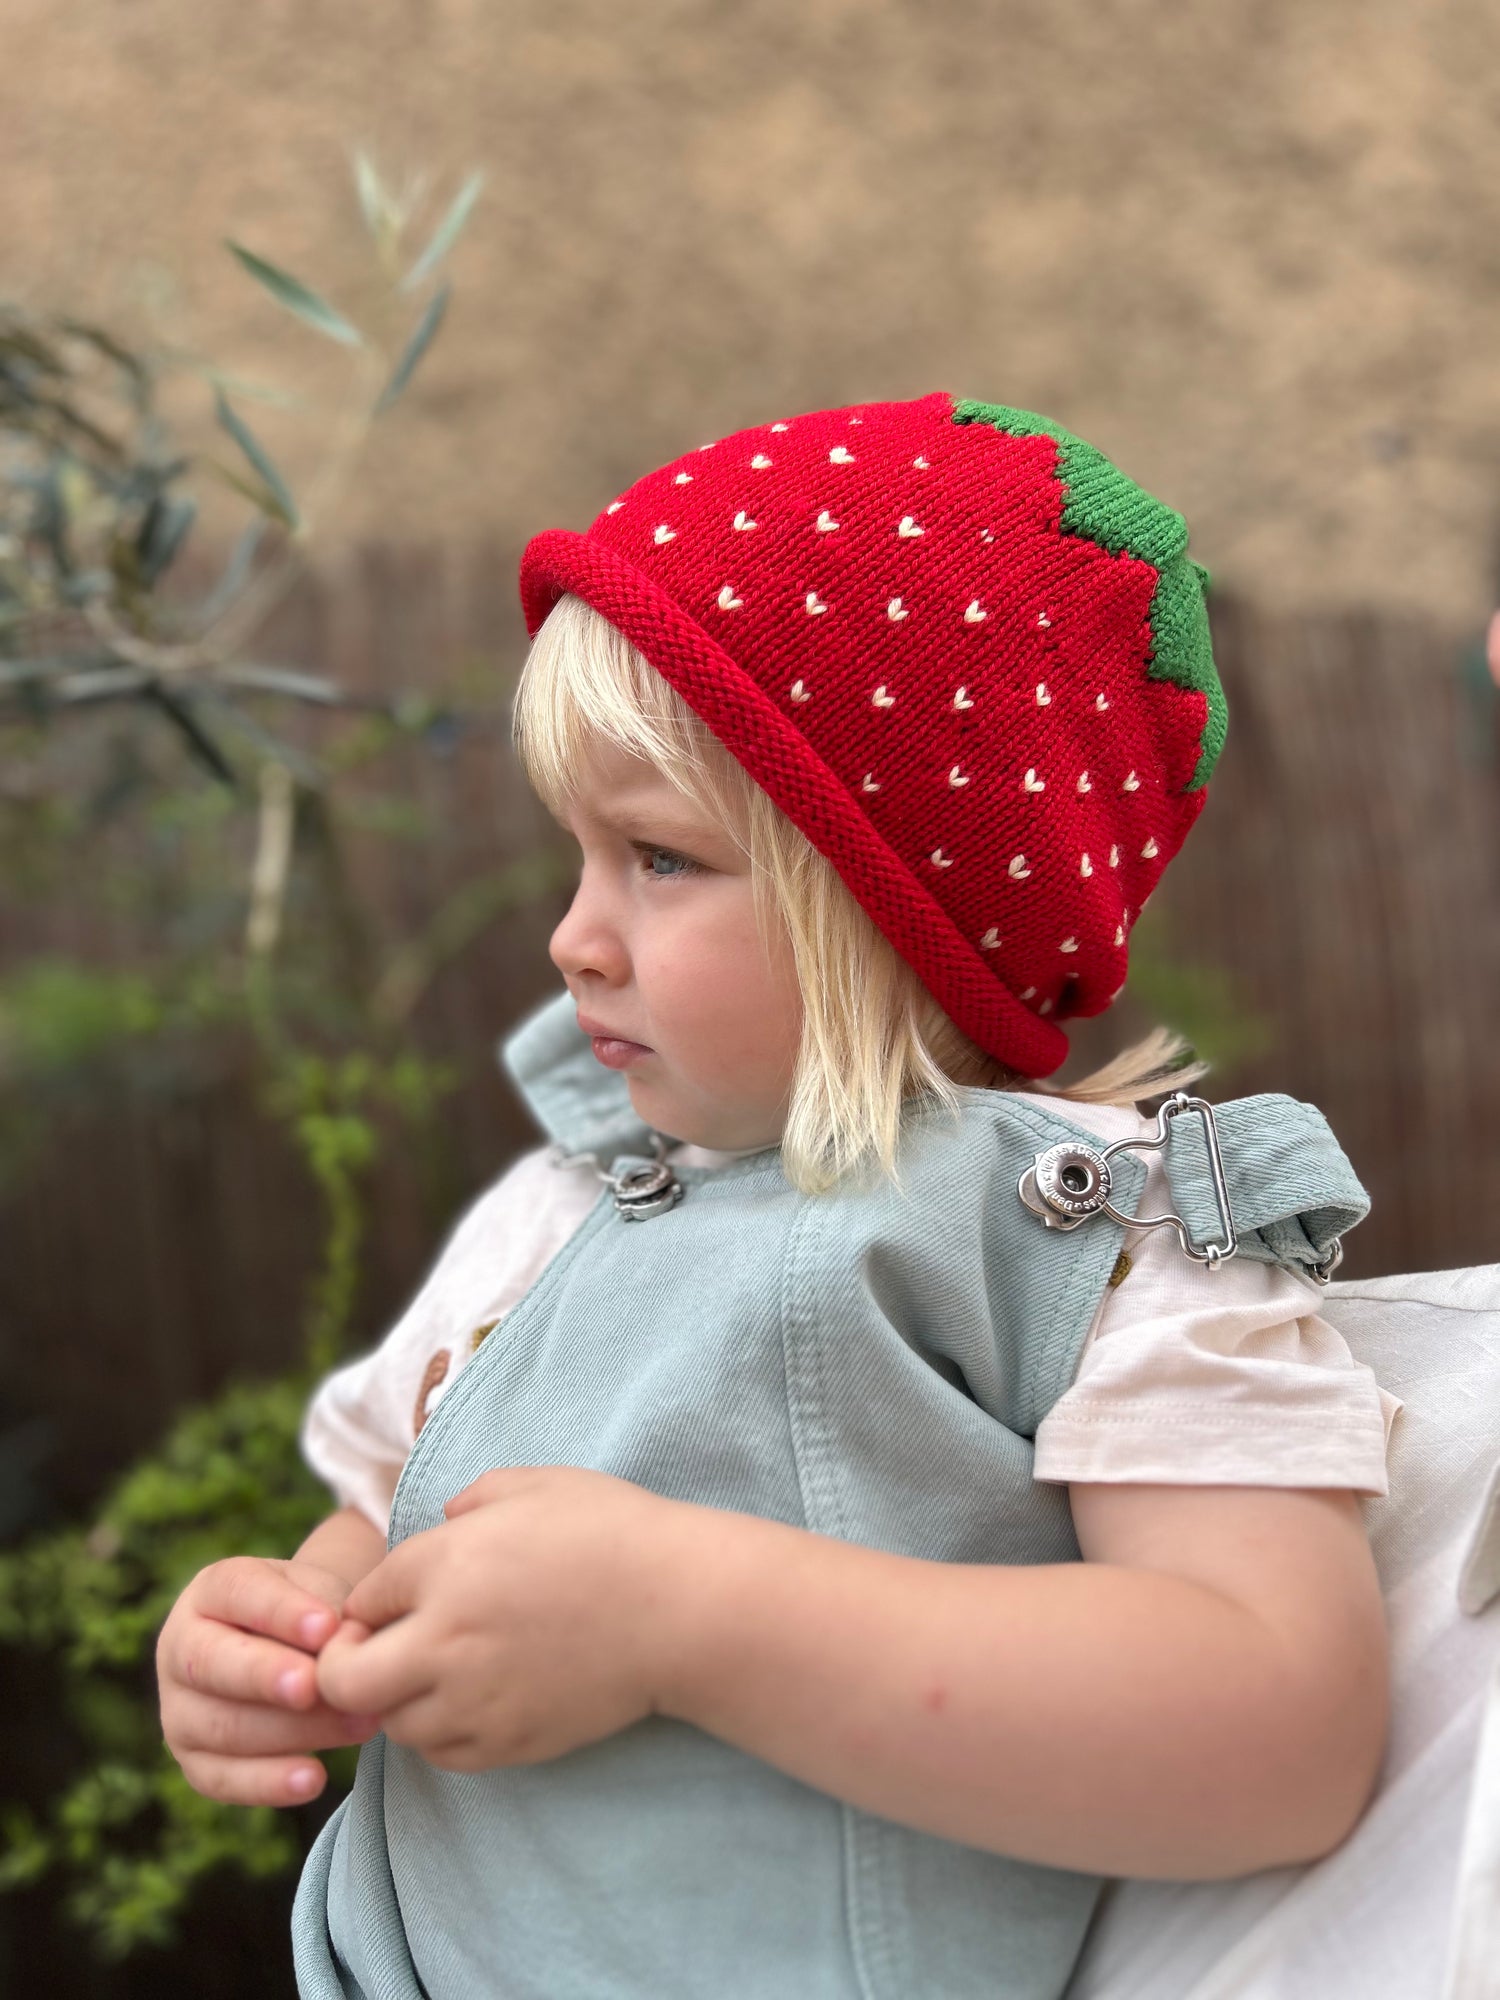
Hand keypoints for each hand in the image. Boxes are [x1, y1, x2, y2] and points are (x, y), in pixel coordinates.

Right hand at [157, 1555, 382, 1805]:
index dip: (280, 1612)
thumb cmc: (313, 1613)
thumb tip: (341, 1648)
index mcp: (211, 1589)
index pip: (236, 1592)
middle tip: (314, 1686)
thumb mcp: (321, 1593)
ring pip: (222, 1726)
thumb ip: (328, 1613)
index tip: (326, 1627)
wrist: (302, 1647)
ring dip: (290, 1731)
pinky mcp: (192, 1761)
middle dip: (265, 1676)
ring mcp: (178, 1708)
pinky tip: (314, 1779)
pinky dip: (267, 1784)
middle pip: (212, 1663)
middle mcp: (180, 1646)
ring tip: (355, 1725)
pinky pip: (221, 1779)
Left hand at [315, 1467, 690, 1772]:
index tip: (393, 1600)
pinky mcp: (509, 1743)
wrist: (679, 1608)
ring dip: (397, 1700)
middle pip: (344, 1680)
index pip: (361, 1598)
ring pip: (391, 1724)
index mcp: (445, 1565)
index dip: (371, 1599)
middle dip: (346, 1664)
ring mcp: (475, 1700)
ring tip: (437, 1673)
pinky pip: (441, 1754)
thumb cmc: (613, 1532)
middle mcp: (445, 1640)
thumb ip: (472, 1499)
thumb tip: (445, 1519)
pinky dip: (440, 1731)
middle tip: (382, 1648)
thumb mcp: (537, 1485)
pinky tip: (471, 1700)